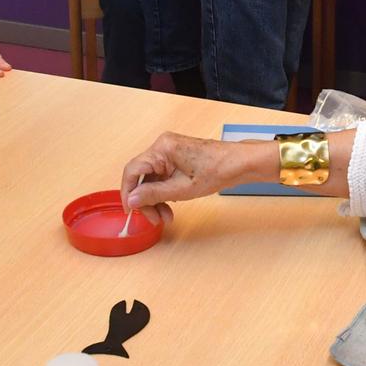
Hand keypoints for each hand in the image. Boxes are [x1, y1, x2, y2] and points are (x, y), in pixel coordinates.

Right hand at [119, 132, 270, 223]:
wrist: (238, 164)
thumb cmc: (217, 170)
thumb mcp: (182, 189)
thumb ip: (153, 194)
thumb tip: (132, 199)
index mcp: (162, 148)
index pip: (132, 170)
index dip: (128, 192)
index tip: (131, 210)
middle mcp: (162, 146)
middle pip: (141, 176)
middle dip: (146, 200)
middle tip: (155, 219)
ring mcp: (169, 151)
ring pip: (151, 179)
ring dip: (155, 199)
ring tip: (166, 216)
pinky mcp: (175, 157)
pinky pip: (161, 176)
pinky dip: (163, 192)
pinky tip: (170, 205)